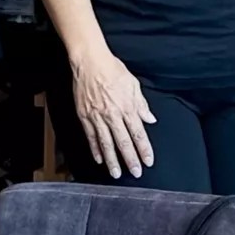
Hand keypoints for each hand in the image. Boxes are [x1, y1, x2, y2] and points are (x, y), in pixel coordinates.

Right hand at [65, 45, 157, 178]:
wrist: (90, 62)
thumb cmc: (112, 69)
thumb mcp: (133, 84)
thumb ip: (141, 104)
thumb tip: (150, 119)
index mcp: (127, 107)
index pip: (138, 133)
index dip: (144, 149)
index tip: (148, 161)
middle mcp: (113, 114)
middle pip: (123, 142)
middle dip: (130, 159)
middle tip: (135, 173)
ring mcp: (97, 116)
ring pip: (106, 143)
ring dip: (112, 160)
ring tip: (116, 173)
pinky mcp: (85, 116)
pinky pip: (91, 136)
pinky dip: (95, 149)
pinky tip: (99, 159)